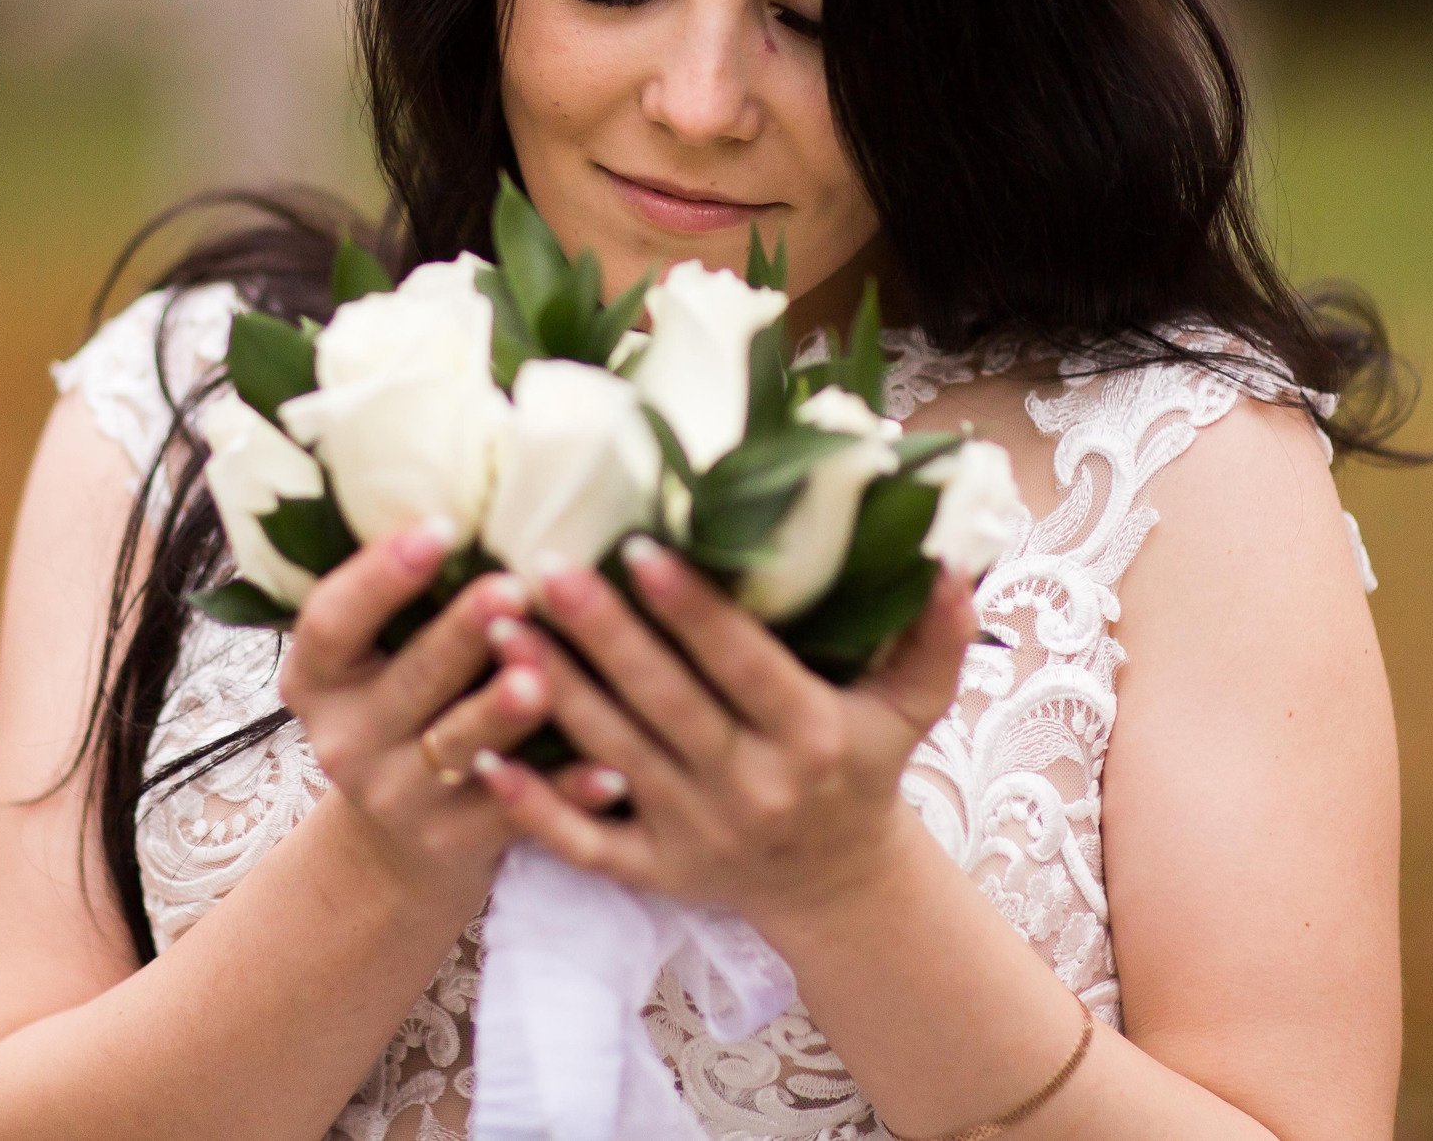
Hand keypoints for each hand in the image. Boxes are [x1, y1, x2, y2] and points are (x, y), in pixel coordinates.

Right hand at [274, 519, 626, 909]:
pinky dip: (564, 792)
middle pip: (406, 681)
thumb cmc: (409, 700)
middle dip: (459, 634)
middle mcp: (344, 739)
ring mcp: (395, 797)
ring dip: (499, 712)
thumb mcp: (381, 652)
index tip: (441, 525)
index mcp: (317, 678)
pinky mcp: (452, 843)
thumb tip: (486, 479)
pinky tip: (611, 769)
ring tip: (542, 678)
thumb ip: (414, 593)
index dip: (380, 576)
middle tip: (513, 587)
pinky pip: (514, 814)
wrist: (398, 836)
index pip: (332, 622)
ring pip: (457, 747)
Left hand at [473, 539, 978, 922]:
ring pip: (612, 753)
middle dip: (602, 633)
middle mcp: (751, 786)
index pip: (742, 664)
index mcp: (811, 736)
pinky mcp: (653, 871)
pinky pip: (583, 841)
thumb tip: (950, 556)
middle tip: (546, 565)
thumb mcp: (911, 706)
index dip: (691, 610)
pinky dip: (531, 805)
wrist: (838, 885)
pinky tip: (482, 751)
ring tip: (500, 625)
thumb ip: (935, 633)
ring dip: (552, 691)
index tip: (640, 547)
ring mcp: (694, 832)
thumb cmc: (864, 767)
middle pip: (665, 702)